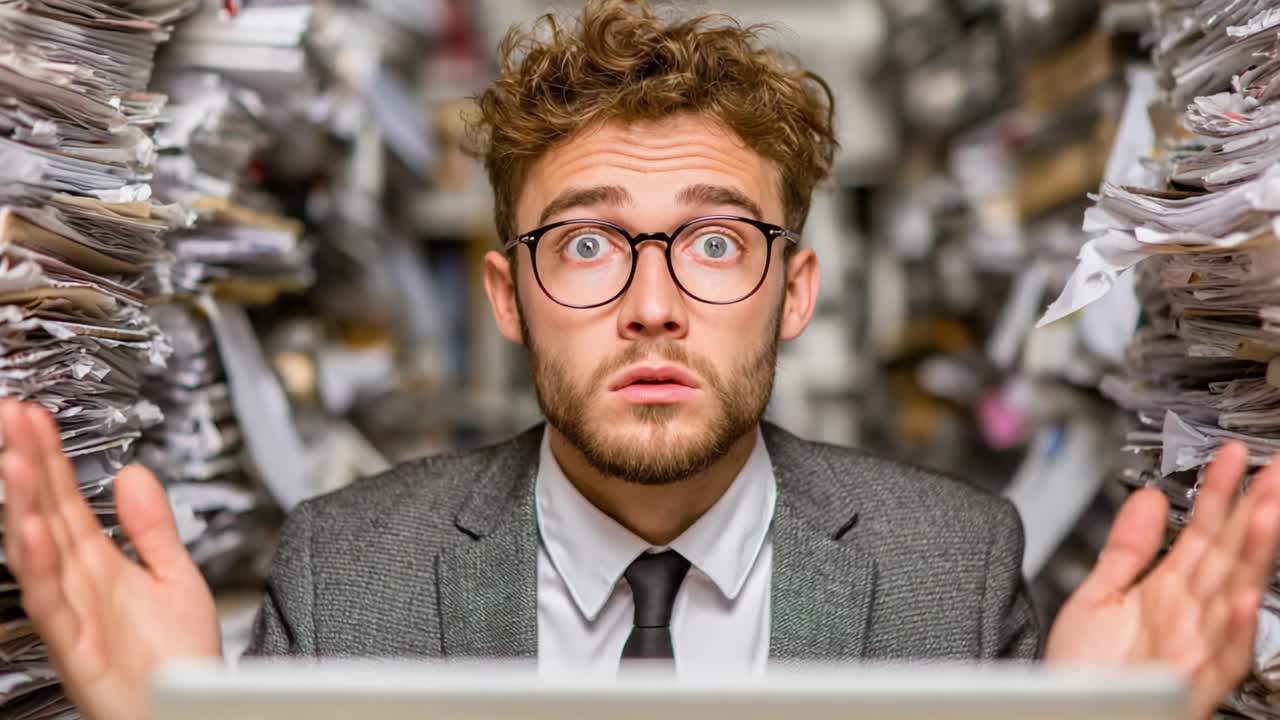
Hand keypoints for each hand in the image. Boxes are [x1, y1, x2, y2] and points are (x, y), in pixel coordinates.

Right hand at [2, 401, 221, 719]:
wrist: (193, 707)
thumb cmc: (180, 656)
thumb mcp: (174, 575)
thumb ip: (153, 526)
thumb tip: (135, 474)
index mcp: (101, 563)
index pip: (67, 499)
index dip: (51, 457)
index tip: (34, 415)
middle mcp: (80, 584)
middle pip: (46, 513)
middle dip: (28, 464)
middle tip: (12, 416)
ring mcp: (74, 613)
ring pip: (37, 551)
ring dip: (23, 504)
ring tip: (14, 458)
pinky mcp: (77, 646)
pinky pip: (50, 601)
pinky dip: (39, 565)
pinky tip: (30, 529)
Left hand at [1045, 441, 1279, 719]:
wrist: (1064, 713)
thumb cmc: (1082, 670)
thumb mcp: (1098, 596)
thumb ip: (1126, 548)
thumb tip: (1147, 498)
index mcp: (1166, 592)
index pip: (1202, 533)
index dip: (1218, 494)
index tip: (1232, 457)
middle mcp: (1187, 616)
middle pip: (1228, 556)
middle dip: (1252, 513)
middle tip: (1272, 472)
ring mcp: (1194, 648)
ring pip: (1234, 597)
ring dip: (1252, 556)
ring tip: (1267, 514)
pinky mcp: (1192, 684)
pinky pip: (1222, 657)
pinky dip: (1234, 630)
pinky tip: (1242, 600)